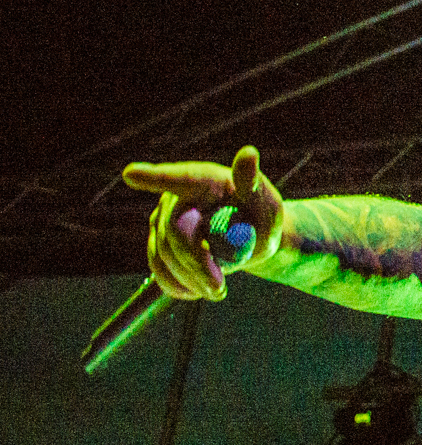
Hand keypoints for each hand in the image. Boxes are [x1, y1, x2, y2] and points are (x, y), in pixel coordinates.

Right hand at [121, 145, 283, 299]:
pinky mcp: (158, 244)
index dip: (155, 178)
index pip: (178, 179)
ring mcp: (162, 220)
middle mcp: (176, 197)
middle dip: (196, 265)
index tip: (131, 174)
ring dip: (191, 281)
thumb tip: (248, 153)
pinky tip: (197, 290)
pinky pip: (159, 271)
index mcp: (204, 180)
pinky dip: (178, 286)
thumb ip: (252, 185)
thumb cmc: (261, 217)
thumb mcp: (266, 204)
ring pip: (164, 256)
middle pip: (175, 234)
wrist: (252, 242)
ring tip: (218, 291)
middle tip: (220, 289)